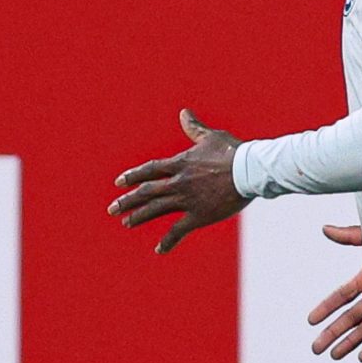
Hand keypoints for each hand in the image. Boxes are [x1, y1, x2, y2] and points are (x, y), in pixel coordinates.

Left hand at [109, 109, 245, 253]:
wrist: (249, 170)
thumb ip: (194, 128)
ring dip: (139, 216)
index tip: (119, 183)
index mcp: (180, 163)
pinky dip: (168, 241)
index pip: (150, 170)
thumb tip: (184, 112)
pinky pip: (178, 230)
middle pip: (147, 192)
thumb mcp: (211, 137)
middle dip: (127, 200)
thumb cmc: (233, 151)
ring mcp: (187, 200)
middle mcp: (178, 182)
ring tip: (126, 223)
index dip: (133, 176)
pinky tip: (158, 250)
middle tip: (112, 209)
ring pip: (156, 209)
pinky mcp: (199, 216)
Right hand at [307, 225, 361, 362]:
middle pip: (349, 318)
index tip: (310, 321)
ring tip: (334, 355)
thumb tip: (324, 229)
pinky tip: (361, 356)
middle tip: (315, 349)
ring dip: (349, 342)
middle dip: (332, 333)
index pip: (341, 296)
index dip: (325, 308)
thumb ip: (350, 236)